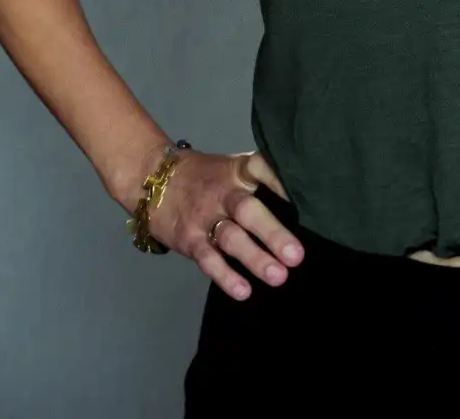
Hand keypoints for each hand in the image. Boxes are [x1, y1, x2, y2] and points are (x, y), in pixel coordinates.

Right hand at [145, 149, 304, 300]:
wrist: (154, 181)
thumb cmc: (207, 178)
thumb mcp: (232, 170)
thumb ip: (260, 184)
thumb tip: (301, 211)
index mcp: (238, 171)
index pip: (261, 168)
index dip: (281, 181)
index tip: (305, 199)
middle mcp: (223, 192)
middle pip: (248, 210)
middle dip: (272, 233)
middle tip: (296, 255)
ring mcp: (204, 216)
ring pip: (231, 238)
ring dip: (255, 258)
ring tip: (279, 277)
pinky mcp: (189, 239)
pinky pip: (208, 259)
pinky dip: (225, 276)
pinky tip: (244, 291)